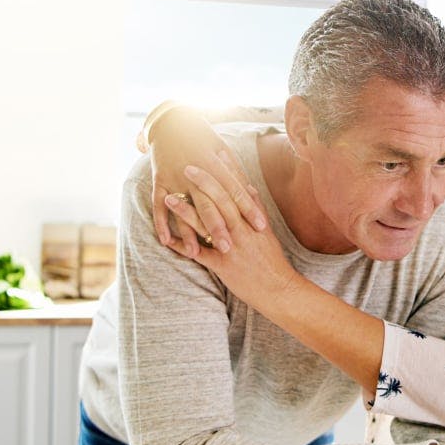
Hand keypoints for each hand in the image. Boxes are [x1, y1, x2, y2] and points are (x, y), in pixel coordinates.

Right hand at [148, 108, 265, 255]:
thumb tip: (251, 191)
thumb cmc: (202, 136)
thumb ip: (235, 171)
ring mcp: (175, 177)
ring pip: (184, 209)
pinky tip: (166, 242)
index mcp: (214, 163)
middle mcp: (194, 172)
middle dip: (219, 228)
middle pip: (209, 205)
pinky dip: (161, 223)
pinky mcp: (159, 180)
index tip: (261, 226)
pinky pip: (158, 204)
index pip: (236, 191)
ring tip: (197, 253)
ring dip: (189, 232)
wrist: (170, 121)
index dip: (249, 208)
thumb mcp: (222, 148)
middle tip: (231, 249)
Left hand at [165, 166, 297, 316]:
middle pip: (221, 202)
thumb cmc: (272, 261)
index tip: (214, 154)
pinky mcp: (223, 266)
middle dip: (203, 183)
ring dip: (186, 209)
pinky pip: (199, 254)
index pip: (238, 191)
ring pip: (207, 224)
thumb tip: (248, 186)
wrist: (278, 290)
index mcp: (253, 221)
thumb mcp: (267, 231)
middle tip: (187, 166)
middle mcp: (243, 231)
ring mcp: (232, 248)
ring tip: (169, 196)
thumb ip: (256, 208)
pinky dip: (182, 246)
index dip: (226, 172)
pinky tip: (166, 238)